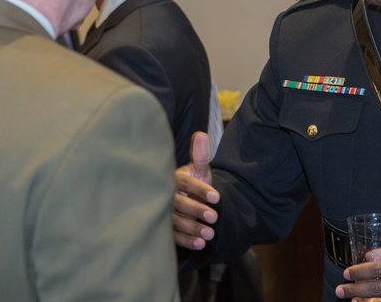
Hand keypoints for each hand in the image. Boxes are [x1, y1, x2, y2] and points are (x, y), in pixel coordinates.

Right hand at [172, 131, 220, 248]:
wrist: (189, 201)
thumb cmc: (194, 182)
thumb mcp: (200, 170)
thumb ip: (201, 156)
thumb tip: (201, 135)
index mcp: (173, 178)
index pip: (186, 183)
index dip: (201, 190)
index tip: (217, 197)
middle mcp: (165, 196)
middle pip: (178, 204)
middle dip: (197, 210)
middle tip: (215, 217)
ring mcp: (163, 213)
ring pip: (175, 221)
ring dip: (193, 228)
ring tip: (210, 234)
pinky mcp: (164, 229)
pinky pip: (173, 237)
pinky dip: (186, 241)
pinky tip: (200, 244)